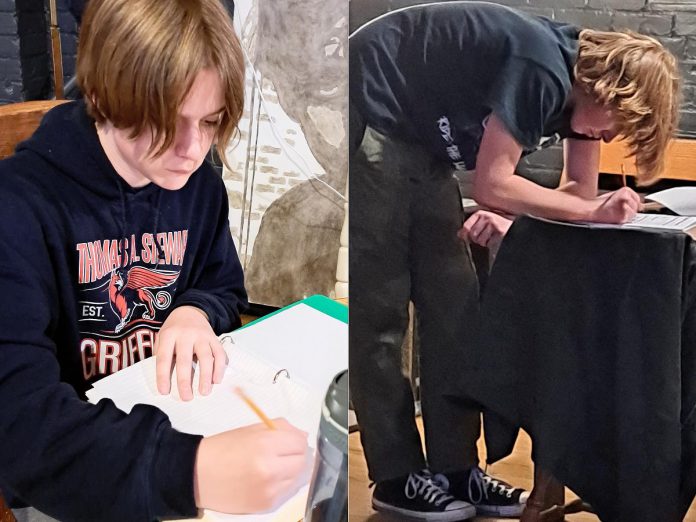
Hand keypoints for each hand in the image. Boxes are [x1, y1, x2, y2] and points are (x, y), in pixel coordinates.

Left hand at [155, 305, 225, 400]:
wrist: (190, 311)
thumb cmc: (173, 330)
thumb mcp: (162, 337)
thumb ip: (163, 354)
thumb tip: (165, 380)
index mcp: (169, 334)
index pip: (164, 358)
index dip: (163, 376)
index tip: (164, 392)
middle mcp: (186, 334)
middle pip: (185, 359)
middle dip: (185, 381)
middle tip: (186, 397)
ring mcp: (202, 336)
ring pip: (206, 357)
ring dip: (206, 376)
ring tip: (204, 392)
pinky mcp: (214, 338)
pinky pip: (219, 354)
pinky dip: (220, 368)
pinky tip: (216, 380)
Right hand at [194, 419, 309, 512]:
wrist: (198, 475)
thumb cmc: (224, 448)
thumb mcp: (252, 429)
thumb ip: (281, 428)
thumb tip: (303, 436)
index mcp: (265, 445)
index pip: (300, 442)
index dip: (297, 440)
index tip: (290, 441)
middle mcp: (270, 469)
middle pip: (303, 462)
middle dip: (297, 455)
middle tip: (284, 453)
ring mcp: (270, 491)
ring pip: (298, 479)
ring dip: (292, 471)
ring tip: (275, 466)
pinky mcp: (266, 506)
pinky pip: (288, 493)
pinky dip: (283, 485)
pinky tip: (269, 479)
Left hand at [458, 210, 512, 248]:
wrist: (513, 225)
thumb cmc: (497, 224)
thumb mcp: (483, 223)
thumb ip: (470, 227)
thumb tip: (459, 234)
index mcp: (480, 213)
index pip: (466, 227)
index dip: (465, 235)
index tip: (468, 237)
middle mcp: (486, 217)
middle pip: (472, 235)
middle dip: (477, 239)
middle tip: (485, 236)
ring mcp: (493, 223)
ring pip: (480, 240)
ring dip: (485, 242)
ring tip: (491, 236)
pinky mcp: (500, 230)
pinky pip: (490, 243)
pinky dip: (492, 244)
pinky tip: (496, 238)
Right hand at [590, 187, 639, 223]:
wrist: (590, 210)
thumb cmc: (600, 205)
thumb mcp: (614, 195)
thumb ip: (627, 198)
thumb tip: (639, 205)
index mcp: (625, 190)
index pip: (637, 199)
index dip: (631, 204)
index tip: (623, 206)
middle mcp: (626, 197)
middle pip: (636, 206)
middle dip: (629, 210)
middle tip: (617, 210)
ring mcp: (625, 206)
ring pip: (633, 213)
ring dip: (626, 215)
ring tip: (616, 213)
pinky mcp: (623, 215)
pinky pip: (629, 219)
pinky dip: (623, 219)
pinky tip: (615, 216)